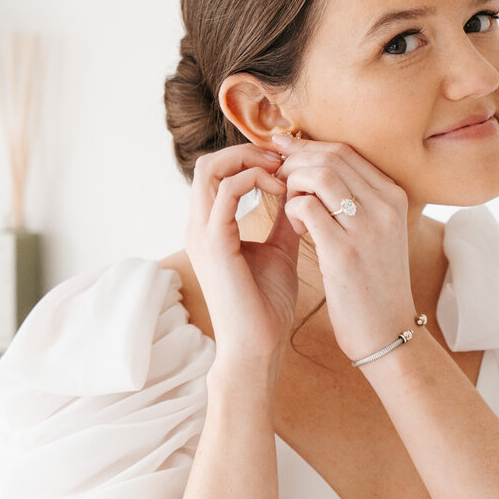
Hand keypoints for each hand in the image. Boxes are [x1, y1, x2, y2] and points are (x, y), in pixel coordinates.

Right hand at [183, 142, 300, 368]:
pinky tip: (282, 192)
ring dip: (250, 162)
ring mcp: (202, 234)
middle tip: (284, 161)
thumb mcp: (279, 250)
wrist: (259, 346)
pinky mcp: (214, 244)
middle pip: (209, 163)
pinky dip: (254, 181)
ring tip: (282, 173)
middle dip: (248, 152)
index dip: (250, 157)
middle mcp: (199, 226)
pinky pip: (225, 193)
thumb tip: (299, 192)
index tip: (286, 163)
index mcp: (211, 226)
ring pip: (210, 170)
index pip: (217, 171)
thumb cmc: (266, 305)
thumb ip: (283, 220)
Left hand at [268, 132, 416, 364]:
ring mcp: (367, 228)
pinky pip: (306, 209)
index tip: (285, 152)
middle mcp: (385, 206)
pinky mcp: (344, 252)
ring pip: (318, 176)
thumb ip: (357, 201)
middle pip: (331, 157)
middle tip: (278, 179)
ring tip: (288, 204)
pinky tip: (296, 229)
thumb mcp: (378, 233)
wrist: (387, 332)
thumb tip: (318, 169)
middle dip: (295, 161)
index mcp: (394, 197)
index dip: (309, 147)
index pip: (346, 151)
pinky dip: (292, 210)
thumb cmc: (374, 283)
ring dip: (292, 184)